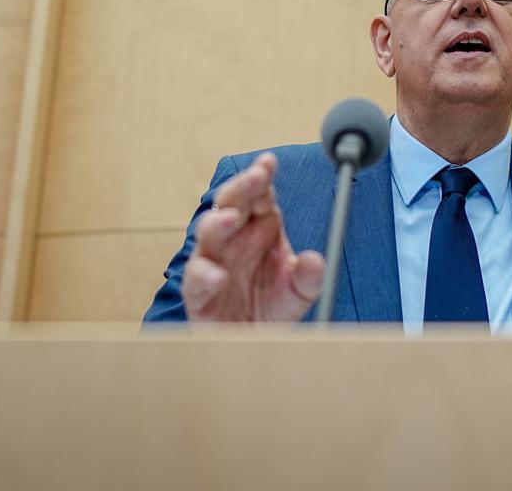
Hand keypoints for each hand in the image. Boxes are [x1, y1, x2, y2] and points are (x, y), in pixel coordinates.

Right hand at [181, 153, 325, 322]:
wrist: (253, 348)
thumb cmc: (272, 309)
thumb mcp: (300, 293)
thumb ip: (310, 277)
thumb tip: (315, 260)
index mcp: (259, 230)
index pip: (259, 195)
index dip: (262, 177)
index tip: (269, 163)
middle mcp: (234, 241)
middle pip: (232, 204)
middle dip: (242, 187)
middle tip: (257, 176)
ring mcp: (213, 263)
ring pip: (208, 233)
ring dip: (219, 222)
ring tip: (233, 217)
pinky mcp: (199, 293)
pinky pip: (196, 279)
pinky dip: (204, 274)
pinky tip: (217, 276)